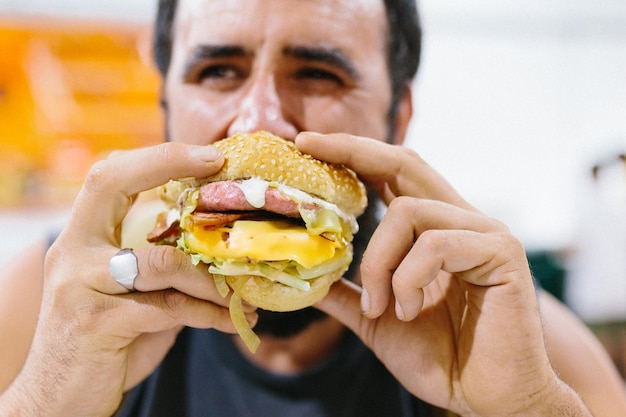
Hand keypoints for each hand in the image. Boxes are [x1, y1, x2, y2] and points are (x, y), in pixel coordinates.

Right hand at [4, 143, 256, 415]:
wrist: (57, 400)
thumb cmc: (104, 340)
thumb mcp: (125, 294)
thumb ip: (156, 264)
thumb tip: (216, 243)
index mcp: (80, 238)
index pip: (108, 176)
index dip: (158, 156)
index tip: (210, 153)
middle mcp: (73, 252)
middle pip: (110, 184)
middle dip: (167, 163)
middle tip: (217, 165)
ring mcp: (80, 285)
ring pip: (161, 261)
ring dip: (211, 277)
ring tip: (242, 292)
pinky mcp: (96, 323)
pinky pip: (169, 309)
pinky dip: (209, 314)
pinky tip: (233, 321)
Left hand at [297, 133, 583, 415]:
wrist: (489, 399)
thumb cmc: (443, 359)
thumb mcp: (377, 320)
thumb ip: (348, 294)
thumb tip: (308, 280)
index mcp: (434, 231)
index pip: (392, 174)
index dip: (352, 153)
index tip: (306, 144)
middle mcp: (461, 220)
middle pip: (405, 163)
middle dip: (352, 150)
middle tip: (308, 146)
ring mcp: (484, 232)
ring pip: (409, 211)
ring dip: (379, 261)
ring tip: (379, 306)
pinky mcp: (501, 252)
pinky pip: (436, 245)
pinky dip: (407, 279)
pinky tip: (406, 310)